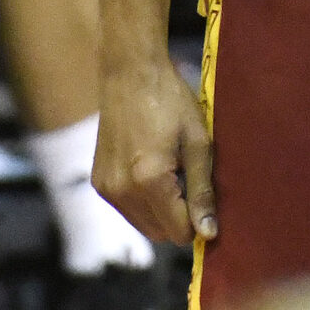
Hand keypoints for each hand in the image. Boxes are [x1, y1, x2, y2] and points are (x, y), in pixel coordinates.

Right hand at [95, 53, 216, 243]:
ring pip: (143, 225)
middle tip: (193, 183)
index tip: (210, 201)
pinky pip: (128, 210)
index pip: (178, 231)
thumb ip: (202, 191)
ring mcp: (106, 188)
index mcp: (149, 181)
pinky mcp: (98, 183)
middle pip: (160, 233)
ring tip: (175, 174)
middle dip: (181, 219)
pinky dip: (145, 202)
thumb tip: (209, 233)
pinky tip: (155, 172)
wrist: (130, 75)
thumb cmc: (172, 102)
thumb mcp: (199, 142)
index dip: (199, 222)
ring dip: (162, 212)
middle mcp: (122, 191)